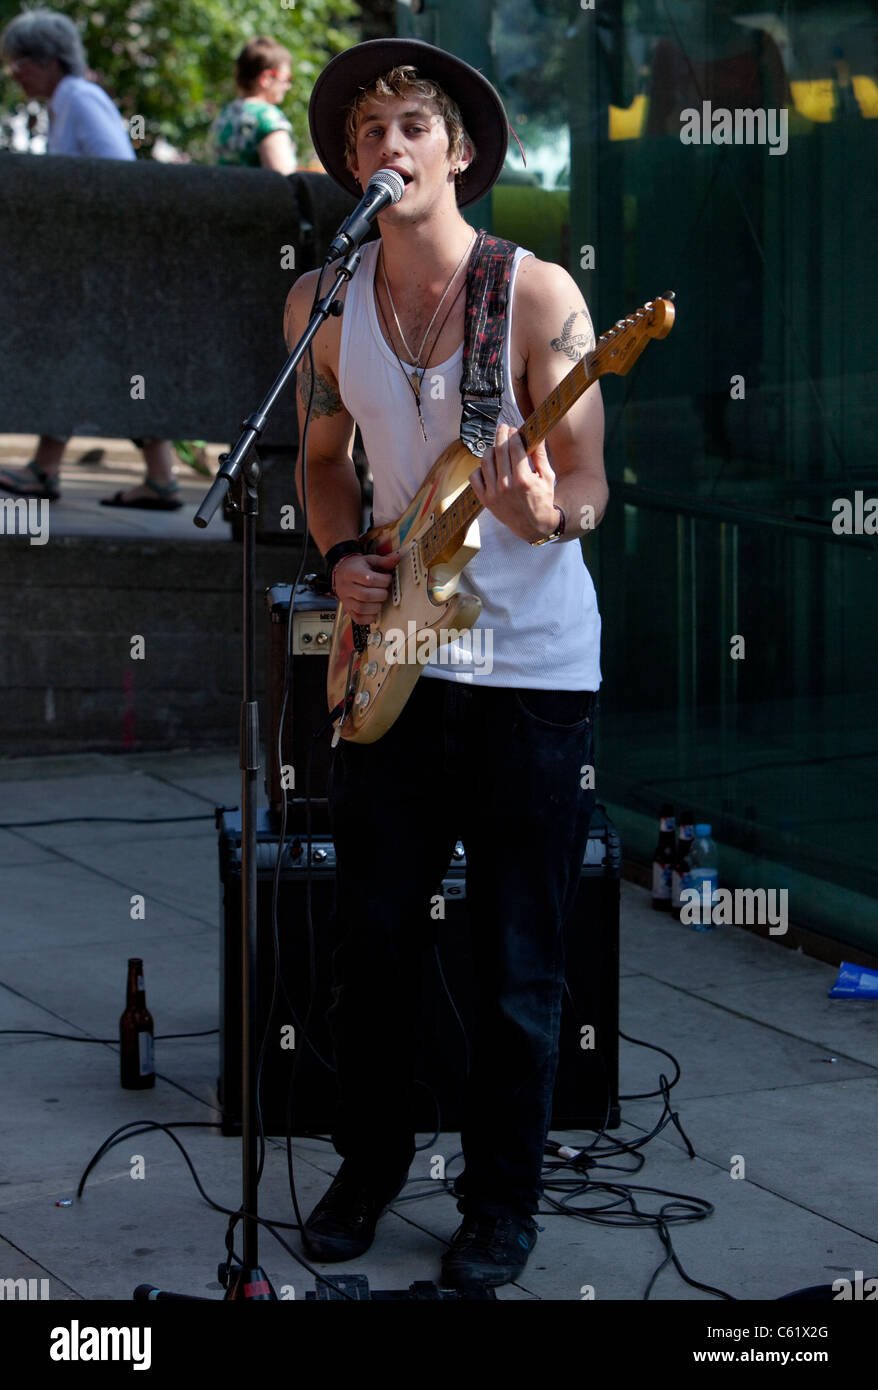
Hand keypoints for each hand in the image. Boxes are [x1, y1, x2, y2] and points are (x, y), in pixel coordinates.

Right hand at [333, 551, 398, 624]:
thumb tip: (397, 557)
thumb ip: (384, 561)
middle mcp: (346, 587)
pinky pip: (358, 618)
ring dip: (376, 606)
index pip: (369, 580)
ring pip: (361, 608)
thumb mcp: (369, 560)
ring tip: (380, 600)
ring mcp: (346, 600)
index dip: (383, 581)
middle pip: (366, 595)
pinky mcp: (347, 609)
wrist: (340, 572)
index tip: (387, 579)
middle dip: (381, 594)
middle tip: (384, 591)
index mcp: (352, 573)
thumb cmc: (357, 567)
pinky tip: (374, 610)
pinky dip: (369, 617)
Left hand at [469, 422, 558, 542]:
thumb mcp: (548, 477)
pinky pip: (475, 477)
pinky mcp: (485, 500)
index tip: (514, 429)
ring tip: (496, 446)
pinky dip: (480, 468)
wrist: (533, 526)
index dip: (514, 435)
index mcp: (524, 479)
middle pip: (499, 451)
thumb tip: (536, 434)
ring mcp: (494, 493)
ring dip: (490, 449)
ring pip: (486, 461)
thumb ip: (540, 455)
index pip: (515, 448)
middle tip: (503, 428)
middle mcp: (506, 486)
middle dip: (501, 435)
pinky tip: (488, 465)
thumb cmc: (542, 500)